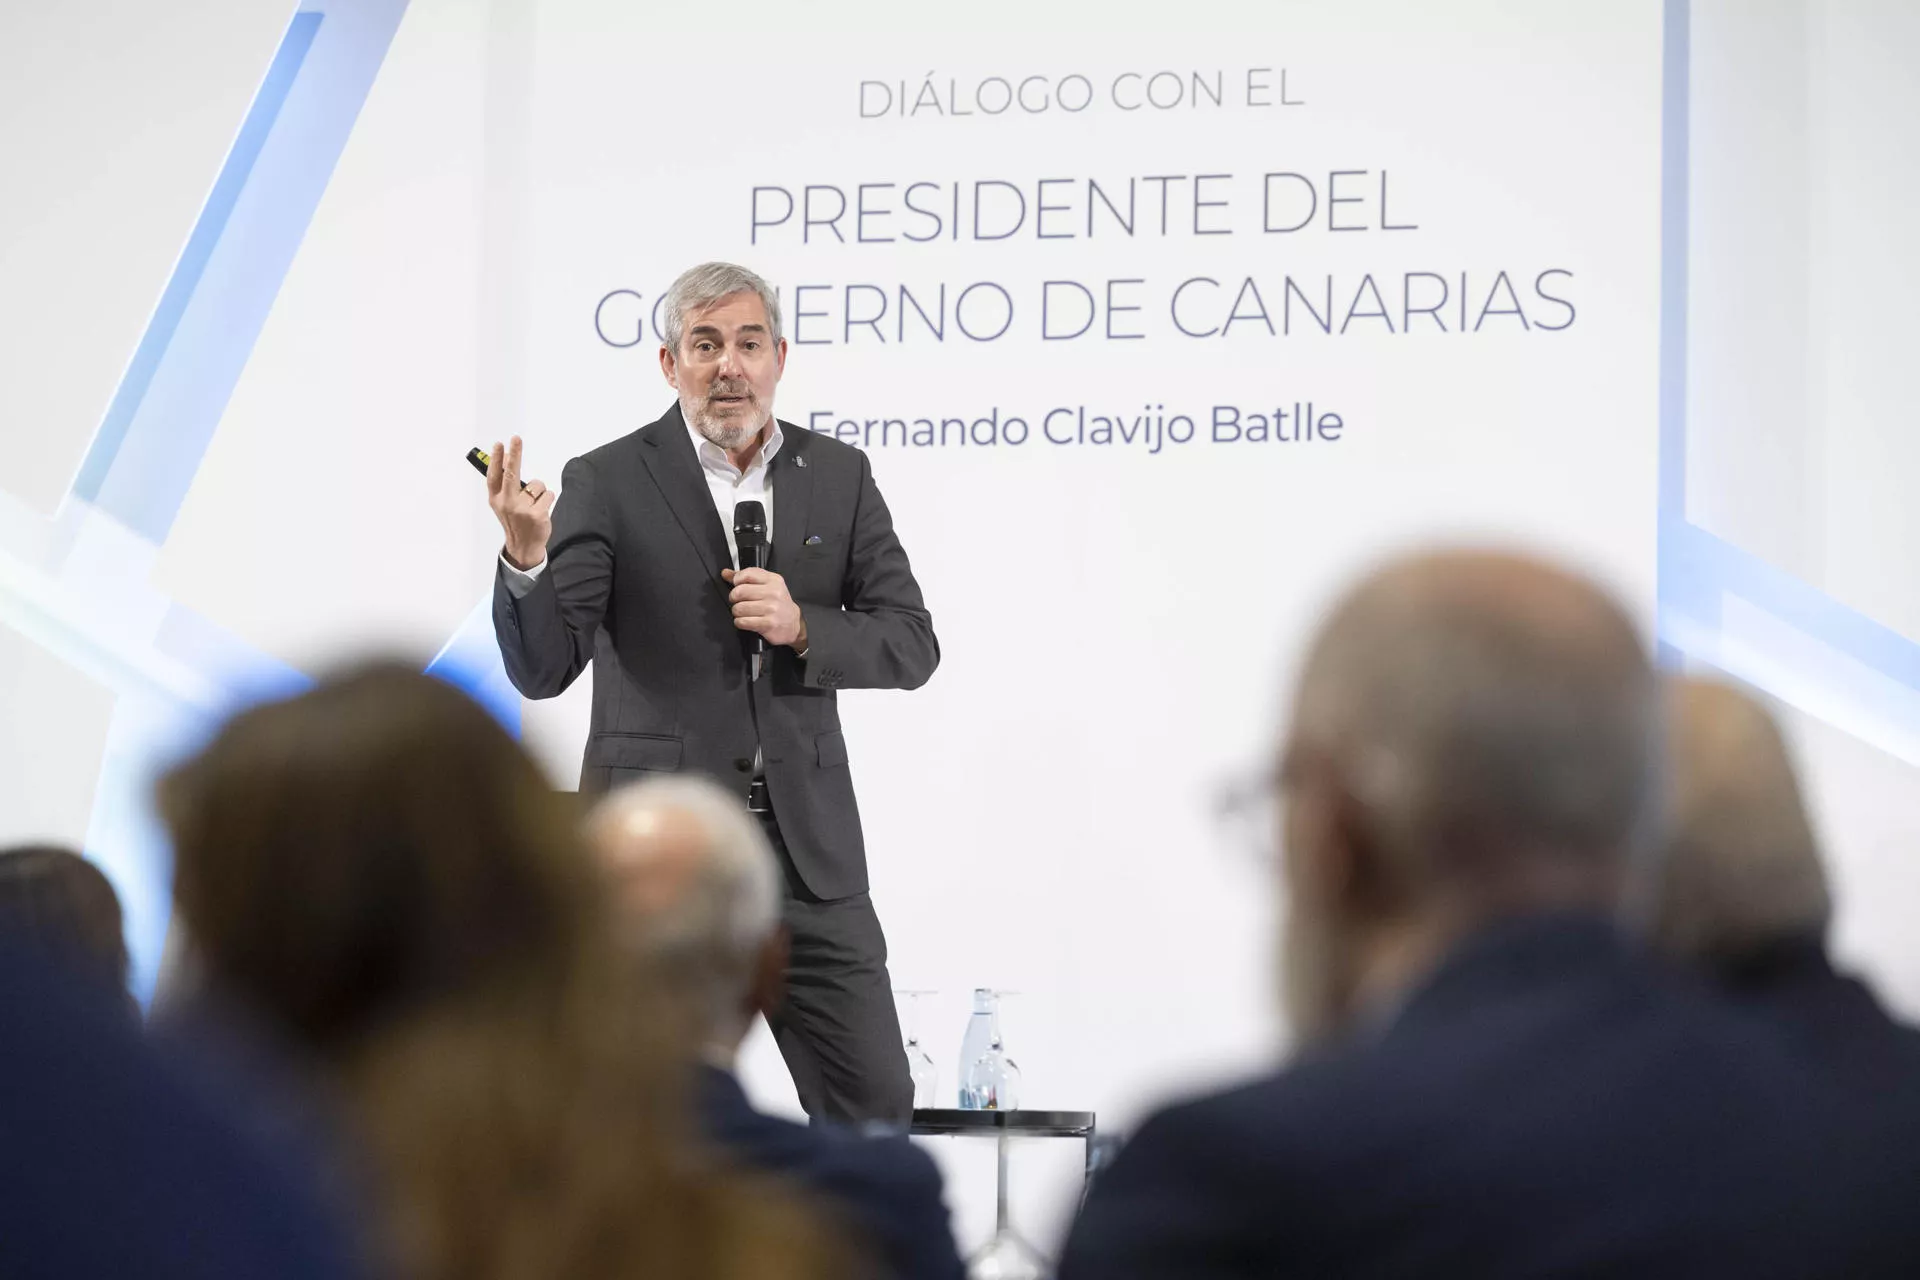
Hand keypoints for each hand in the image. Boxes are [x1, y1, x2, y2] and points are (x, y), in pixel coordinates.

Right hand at [487, 436, 554, 569]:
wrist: (523, 546)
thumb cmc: (514, 519)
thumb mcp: (503, 502)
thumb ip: (505, 482)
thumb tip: (508, 456)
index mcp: (496, 498)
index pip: (495, 475)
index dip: (497, 459)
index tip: (499, 444)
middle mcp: (506, 503)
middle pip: (511, 473)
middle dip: (515, 454)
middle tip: (516, 438)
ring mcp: (521, 510)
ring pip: (537, 485)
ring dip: (539, 491)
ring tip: (534, 505)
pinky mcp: (537, 515)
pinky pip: (548, 495)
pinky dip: (548, 499)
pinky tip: (541, 510)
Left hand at [722, 567, 806, 648]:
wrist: (794, 624)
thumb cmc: (778, 604)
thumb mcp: (767, 586)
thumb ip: (746, 578)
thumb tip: (726, 573)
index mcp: (773, 580)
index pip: (747, 574)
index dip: (736, 581)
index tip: (737, 586)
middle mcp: (774, 593)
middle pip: (740, 591)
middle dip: (734, 598)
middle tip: (739, 602)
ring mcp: (772, 608)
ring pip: (739, 608)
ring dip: (737, 612)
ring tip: (744, 613)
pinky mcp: (768, 623)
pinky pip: (743, 621)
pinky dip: (740, 622)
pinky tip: (746, 621)